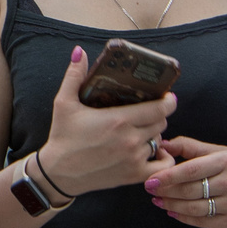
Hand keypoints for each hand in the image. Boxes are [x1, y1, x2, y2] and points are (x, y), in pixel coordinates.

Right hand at [35, 46, 173, 199]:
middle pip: (161, 123)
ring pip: (159, 141)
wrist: (58, 172)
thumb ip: (74, 76)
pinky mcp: (133, 175)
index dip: (168, 101)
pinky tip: (156, 152)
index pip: (158, 108)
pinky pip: (161, 166)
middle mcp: (130, 139)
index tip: (167, 97)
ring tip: (145, 129)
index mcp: (118, 119)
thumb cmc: (62, 137)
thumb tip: (79, 52)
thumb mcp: (64, 103)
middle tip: (150, 111)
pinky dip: (163, 159)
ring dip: (155, 134)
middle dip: (159, 115)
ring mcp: (134, 159)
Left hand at [145, 137, 226, 227]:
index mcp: (226, 162)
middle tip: (150, 190)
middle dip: (167, 191)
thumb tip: (163, 145)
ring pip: (195, 208)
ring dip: (172, 206)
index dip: (168, 176)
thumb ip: (191, 147)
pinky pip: (204, 222)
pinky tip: (173, 212)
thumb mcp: (219, 151)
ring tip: (158, 201)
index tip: (150, 180)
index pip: (191, 170)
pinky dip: (185, 218)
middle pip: (191, 190)